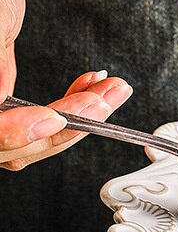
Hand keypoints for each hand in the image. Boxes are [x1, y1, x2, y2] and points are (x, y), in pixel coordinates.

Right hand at [0, 0, 132, 169]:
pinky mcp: (4, 111)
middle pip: (8, 145)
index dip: (15, 132)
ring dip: (76, 118)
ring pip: (28, 140)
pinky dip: (68, 108)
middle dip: (64, 124)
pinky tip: (92, 86)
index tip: (53, 118)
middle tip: (105, 98)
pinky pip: (36, 123)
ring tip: (113, 89)